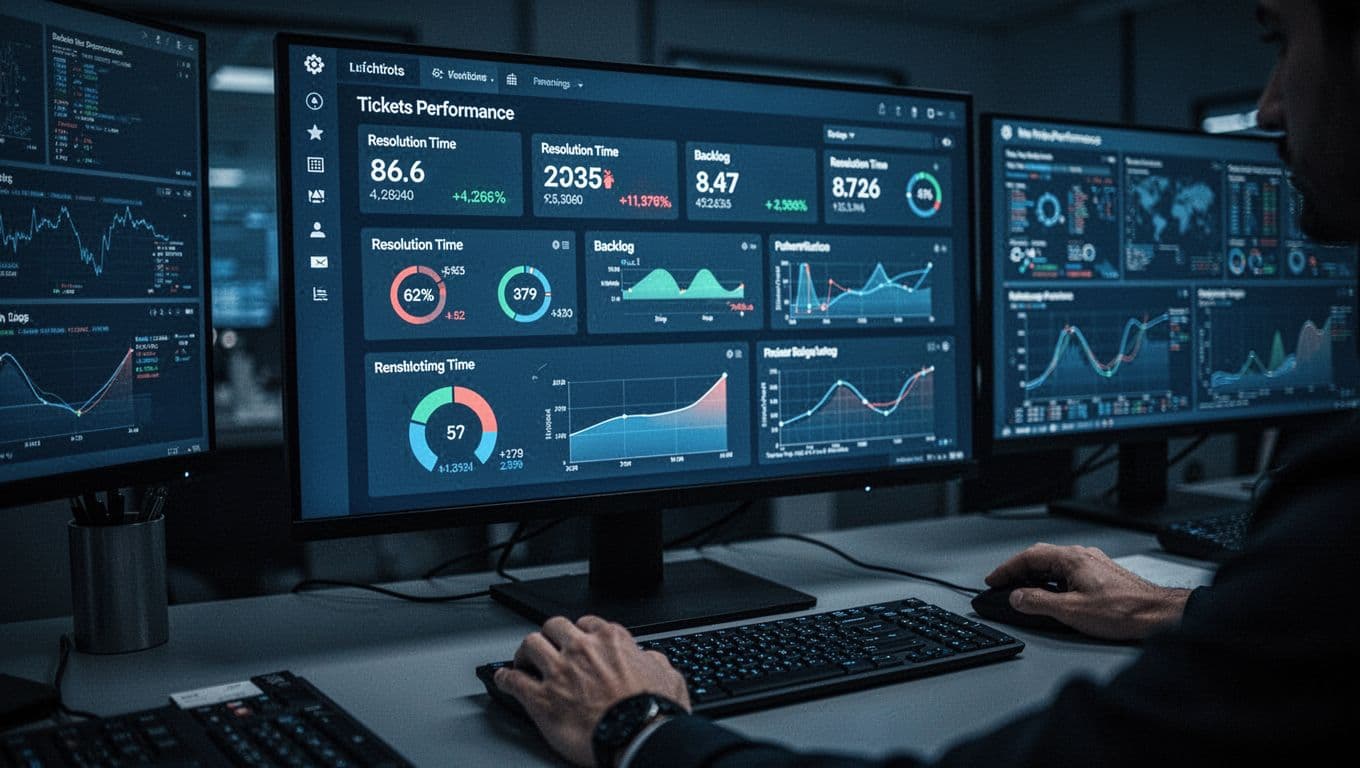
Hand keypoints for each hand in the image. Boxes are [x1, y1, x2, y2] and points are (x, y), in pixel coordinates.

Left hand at [495, 615, 690, 766]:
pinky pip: (513, 681)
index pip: (588, 623)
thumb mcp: (669, 677)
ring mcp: (559, 672)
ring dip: (525, 652)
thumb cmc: (654, 711)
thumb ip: (655, 662)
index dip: (581, 632)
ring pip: (530, 644)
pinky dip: (504, 678)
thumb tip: (652, 660)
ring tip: (523, 660)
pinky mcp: (541, 699)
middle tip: (549, 646)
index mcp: (611, 640)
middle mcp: (581, 649)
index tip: (579, 640)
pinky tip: (502, 679)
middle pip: (554, 626)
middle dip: (550, 635)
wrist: (638, 736)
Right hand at [986, 543, 1190, 640]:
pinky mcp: (1101, 575)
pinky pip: (1068, 571)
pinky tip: (1052, 593)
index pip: (1028, 557)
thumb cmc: (1124, 611)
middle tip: (1003, 583)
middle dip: (1018, 570)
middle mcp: (1082, 556)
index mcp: (1071, 559)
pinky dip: (1051, 579)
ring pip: (1055, 563)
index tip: (993, 579)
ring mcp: (1093, 564)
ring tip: (1023, 591)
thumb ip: (1039, 603)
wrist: (1159, 615)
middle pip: (1040, 556)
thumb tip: (1017, 597)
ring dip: (1035, 575)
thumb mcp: (1072, 611)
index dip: (1006, 568)